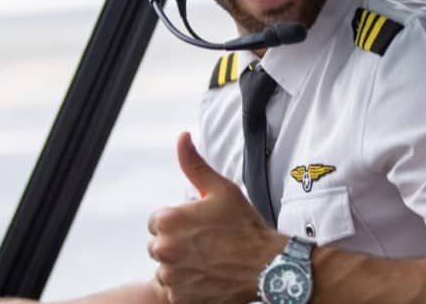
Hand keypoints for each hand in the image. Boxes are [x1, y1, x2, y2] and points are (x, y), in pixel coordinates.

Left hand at [147, 132, 286, 303]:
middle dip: (178, 244)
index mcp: (167, 221)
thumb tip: (182, 138)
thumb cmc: (246, 227)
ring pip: (166, 268)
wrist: (268, 266)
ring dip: (182, 266)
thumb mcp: (221, 189)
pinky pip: (175, 290)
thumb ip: (194, 164)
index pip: (157, 222)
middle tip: (207, 244)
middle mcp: (163, 249)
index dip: (179, 223)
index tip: (200, 227)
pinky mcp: (180, 298)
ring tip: (210, 261)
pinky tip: (209, 276)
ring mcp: (171, 276)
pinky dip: (188, 286)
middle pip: (159, 245)